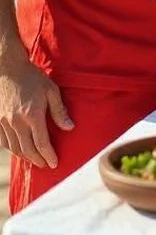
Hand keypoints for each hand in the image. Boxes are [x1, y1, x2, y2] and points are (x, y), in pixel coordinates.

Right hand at [0, 51, 73, 167]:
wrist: (7, 69)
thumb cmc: (33, 78)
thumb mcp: (51, 90)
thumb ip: (59, 111)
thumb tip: (70, 128)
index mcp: (33, 115)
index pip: (41, 143)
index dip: (48, 155)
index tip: (55, 163)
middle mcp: (17, 123)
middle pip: (27, 150)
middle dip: (38, 160)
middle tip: (46, 165)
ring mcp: (4, 123)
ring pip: (14, 148)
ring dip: (25, 157)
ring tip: (35, 159)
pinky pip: (3, 142)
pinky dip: (12, 149)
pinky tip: (19, 150)